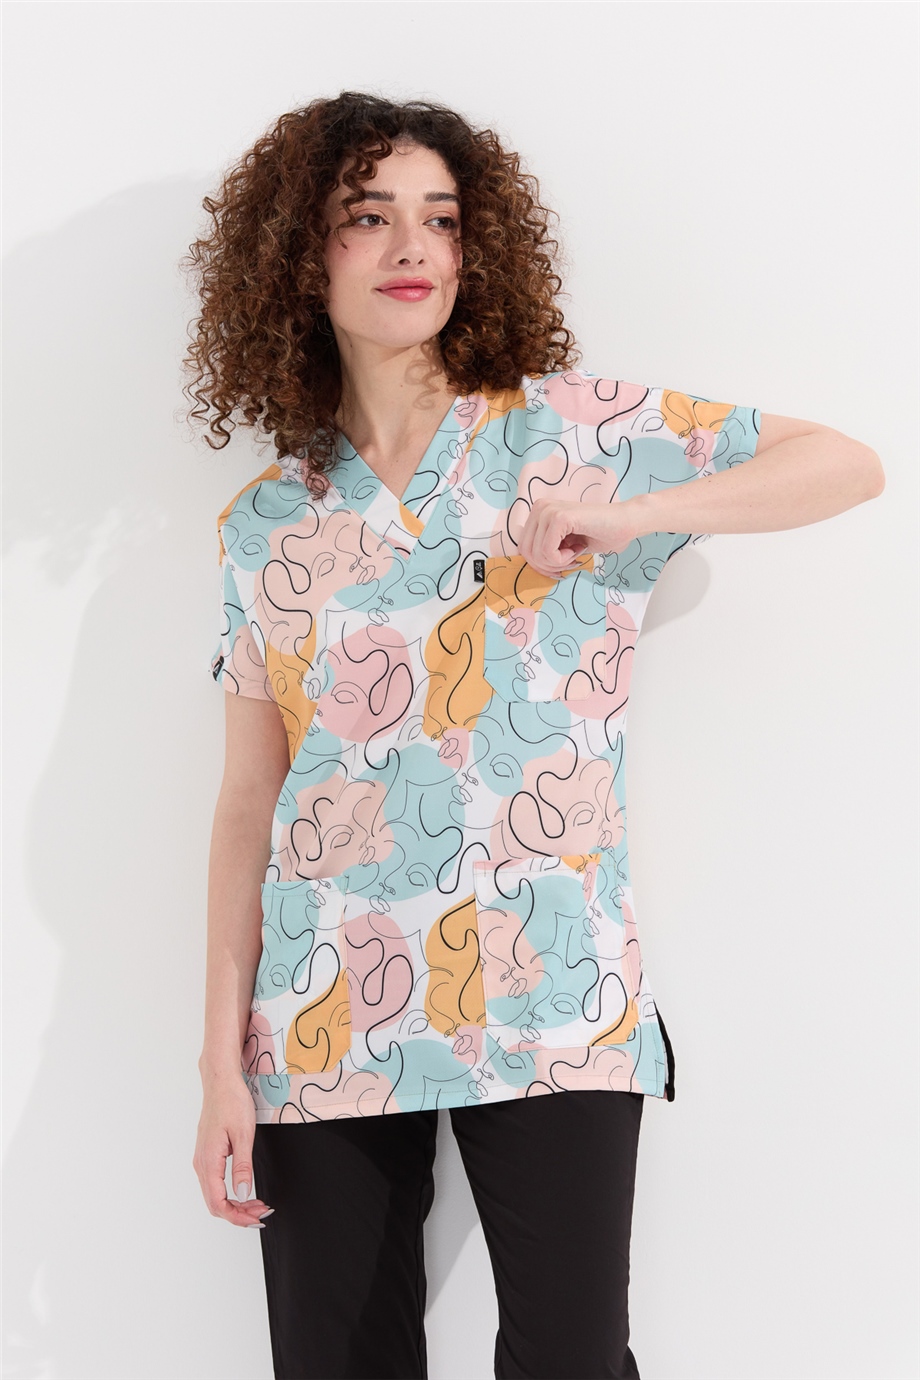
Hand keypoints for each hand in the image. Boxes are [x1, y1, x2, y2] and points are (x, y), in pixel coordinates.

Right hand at [193, 1074, 273, 1228]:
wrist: (220, 1081)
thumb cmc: (232, 1102)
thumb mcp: (243, 1134)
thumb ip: (242, 1166)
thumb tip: (242, 1193)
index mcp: (208, 1160)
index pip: (218, 1202)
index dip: (237, 1216)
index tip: (257, 1218)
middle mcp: (201, 1163)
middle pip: (215, 1203)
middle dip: (238, 1214)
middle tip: (261, 1213)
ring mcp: (202, 1159)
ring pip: (214, 1194)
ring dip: (235, 1204)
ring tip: (257, 1204)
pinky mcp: (207, 1154)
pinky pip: (214, 1183)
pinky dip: (230, 1192)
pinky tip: (245, 1190)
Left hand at [517, 499, 640, 576]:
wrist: (625, 523)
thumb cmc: (599, 535)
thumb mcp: (564, 545)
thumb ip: (544, 550)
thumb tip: (530, 566)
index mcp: (538, 513)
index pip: (523, 549)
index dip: (543, 565)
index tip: (564, 562)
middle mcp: (539, 508)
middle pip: (527, 554)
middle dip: (550, 566)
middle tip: (571, 559)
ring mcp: (548, 510)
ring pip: (537, 555)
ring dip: (559, 562)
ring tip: (576, 551)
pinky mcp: (558, 517)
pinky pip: (547, 552)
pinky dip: (564, 559)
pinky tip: (579, 547)